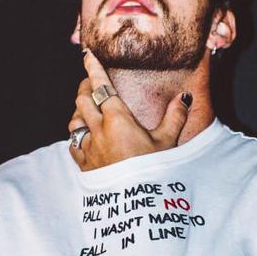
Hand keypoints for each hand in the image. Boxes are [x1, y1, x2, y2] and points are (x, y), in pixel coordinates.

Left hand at [68, 49, 192, 170]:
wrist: (136, 201)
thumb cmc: (152, 170)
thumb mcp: (167, 143)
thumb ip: (175, 117)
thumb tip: (184, 97)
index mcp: (117, 119)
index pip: (101, 86)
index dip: (92, 68)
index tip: (87, 54)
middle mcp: (98, 130)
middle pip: (82, 99)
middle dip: (85, 87)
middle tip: (91, 82)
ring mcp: (89, 147)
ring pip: (74, 120)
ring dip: (79, 111)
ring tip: (86, 108)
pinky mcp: (85, 164)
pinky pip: (73, 144)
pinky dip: (76, 135)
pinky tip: (82, 136)